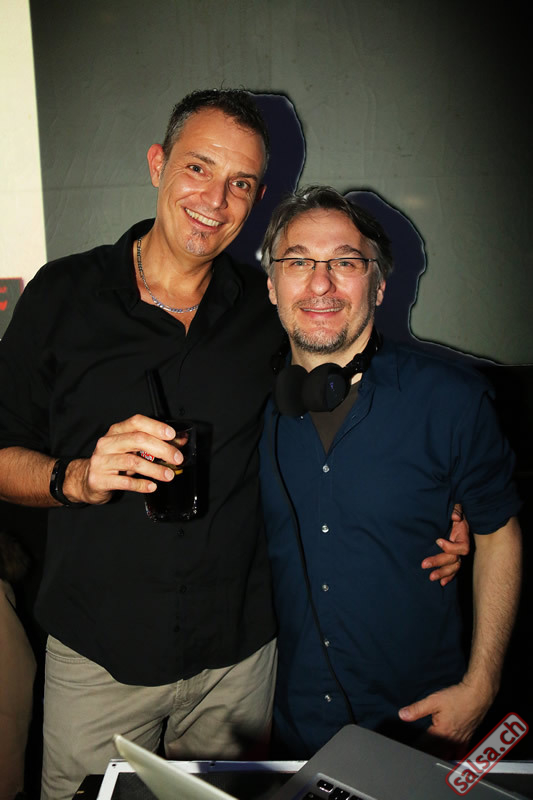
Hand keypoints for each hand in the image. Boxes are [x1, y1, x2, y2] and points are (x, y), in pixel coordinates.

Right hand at [63, 414, 182, 504]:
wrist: (87, 479)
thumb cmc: (115, 461)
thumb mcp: (133, 450)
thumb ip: (156, 444)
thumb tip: (181, 440)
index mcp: (116, 431)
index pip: (137, 422)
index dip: (156, 427)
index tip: (172, 436)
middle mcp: (107, 443)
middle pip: (137, 440)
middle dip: (162, 449)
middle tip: (177, 459)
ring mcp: (102, 461)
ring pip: (132, 461)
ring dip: (154, 469)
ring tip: (169, 475)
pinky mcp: (99, 479)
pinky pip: (124, 482)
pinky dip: (141, 484)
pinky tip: (152, 486)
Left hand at [398, 679, 491, 758]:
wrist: (477, 695)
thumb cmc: (458, 697)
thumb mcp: (433, 700)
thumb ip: (417, 709)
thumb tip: (403, 715)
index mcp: (441, 732)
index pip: (424, 744)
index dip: (415, 748)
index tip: (408, 751)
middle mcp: (451, 740)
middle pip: (435, 753)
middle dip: (426, 754)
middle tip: (417, 757)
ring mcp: (460, 741)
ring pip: (447, 755)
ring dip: (438, 757)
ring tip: (430, 759)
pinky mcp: (468, 739)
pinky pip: (460, 753)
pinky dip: (454, 757)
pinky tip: (450, 759)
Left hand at [421, 504, 469, 585]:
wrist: (456, 515)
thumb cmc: (455, 511)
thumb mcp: (457, 507)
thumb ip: (456, 510)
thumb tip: (455, 517)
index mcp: (463, 536)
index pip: (462, 548)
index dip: (451, 547)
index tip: (438, 540)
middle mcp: (462, 546)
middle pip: (454, 559)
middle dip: (439, 562)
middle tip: (424, 564)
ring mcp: (458, 553)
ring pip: (453, 567)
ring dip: (442, 573)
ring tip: (431, 577)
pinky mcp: (453, 556)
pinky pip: (454, 569)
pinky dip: (448, 576)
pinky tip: (441, 583)